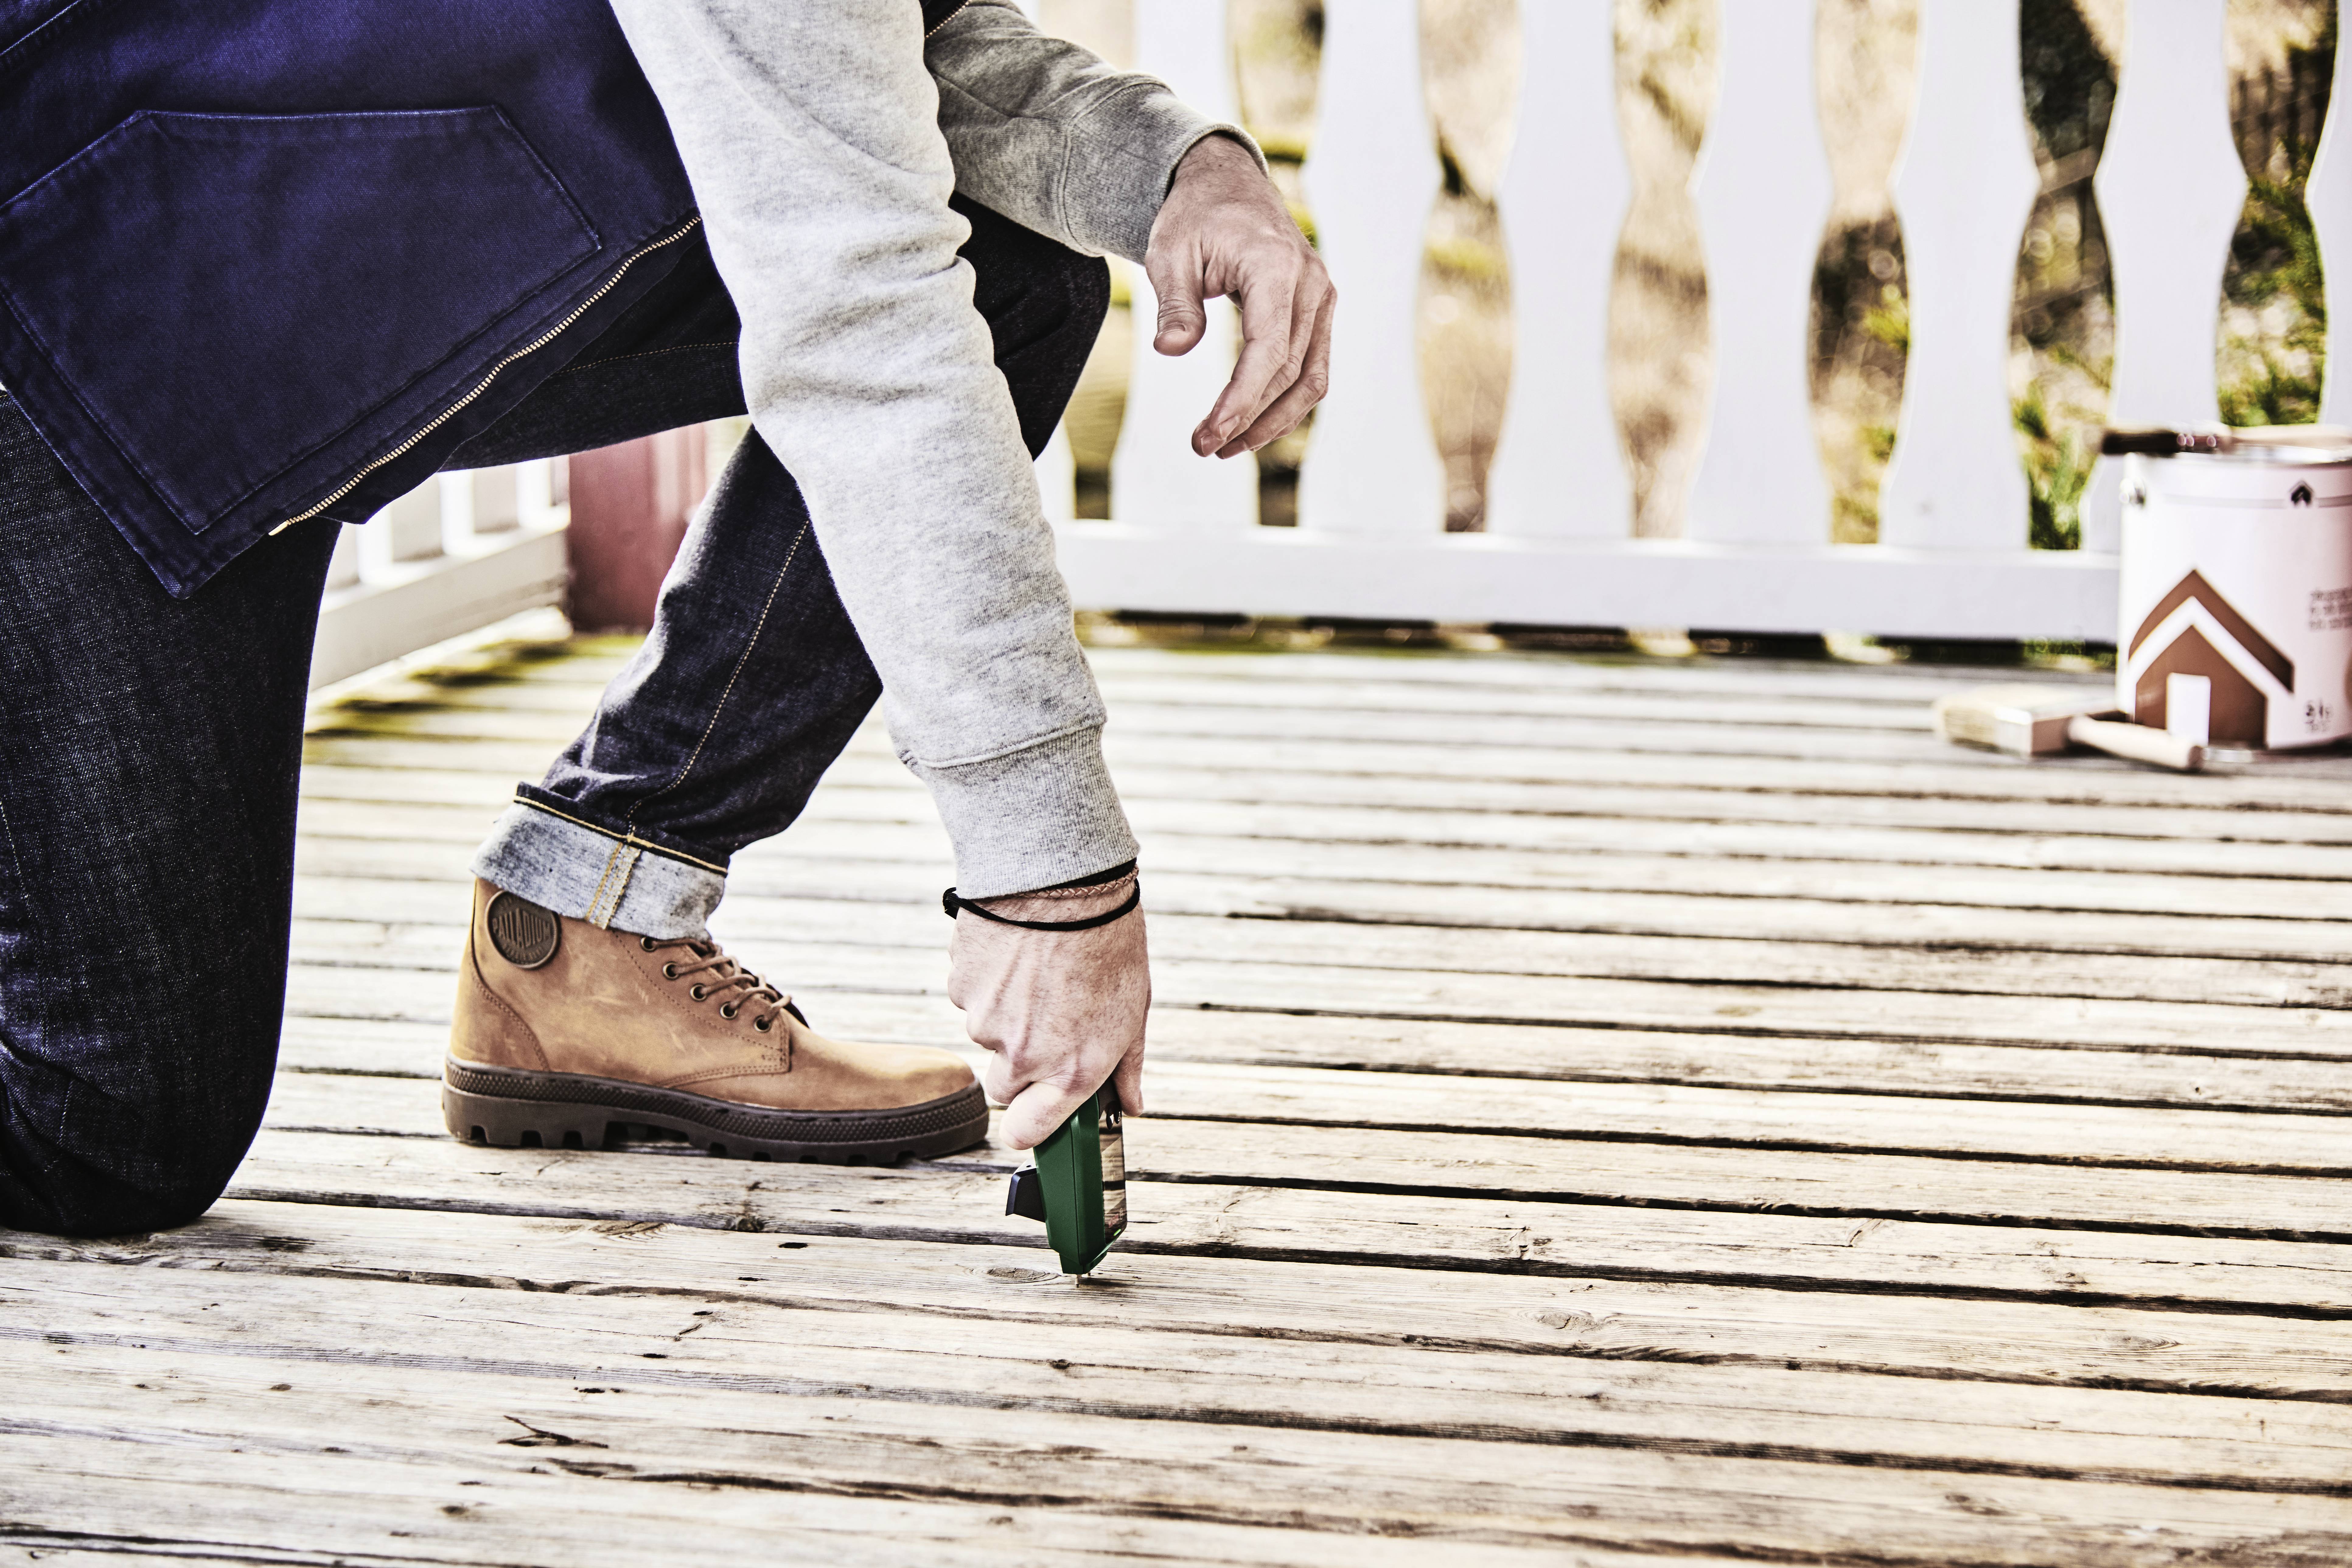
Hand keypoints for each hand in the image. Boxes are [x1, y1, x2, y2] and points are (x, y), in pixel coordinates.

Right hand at [946, 873, 1148, 1149]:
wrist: (1064, 881)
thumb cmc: (1108, 944)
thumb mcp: (1132, 1012)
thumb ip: (1126, 1067)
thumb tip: (1131, 1104)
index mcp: (1070, 1069)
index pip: (1028, 1131)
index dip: (1027, 1128)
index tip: (1031, 1118)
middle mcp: (1024, 1056)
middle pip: (1004, 1085)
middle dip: (1020, 1064)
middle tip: (1047, 1020)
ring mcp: (985, 1022)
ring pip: (987, 1034)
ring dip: (1007, 1013)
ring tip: (1038, 971)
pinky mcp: (961, 988)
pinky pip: (970, 997)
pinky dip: (988, 982)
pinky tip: (1015, 953)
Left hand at [1145, 134, 1334, 458]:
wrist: (1227, 184)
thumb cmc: (1194, 217)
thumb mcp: (1169, 252)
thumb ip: (1176, 302)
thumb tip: (1172, 350)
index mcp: (1276, 266)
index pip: (1269, 350)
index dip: (1242, 400)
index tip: (1209, 435)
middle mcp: (1311, 284)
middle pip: (1290, 372)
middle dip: (1249, 419)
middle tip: (1203, 447)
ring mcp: (1321, 297)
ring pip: (1311, 379)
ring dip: (1272, 421)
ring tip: (1225, 446)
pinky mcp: (1318, 310)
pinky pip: (1312, 367)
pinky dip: (1285, 401)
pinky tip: (1250, 422)